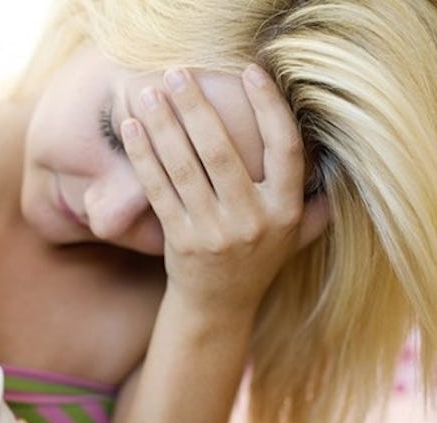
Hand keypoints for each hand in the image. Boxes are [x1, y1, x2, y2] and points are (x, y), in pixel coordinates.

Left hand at [121, 65, 327, 313]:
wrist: (218, 306)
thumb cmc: (258, 259)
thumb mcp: (296, 236)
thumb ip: (314, 202)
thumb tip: (335, 161)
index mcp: (286, 210)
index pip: (285, 148)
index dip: (269, 107)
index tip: (250, 71)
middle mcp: (253, 220)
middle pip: (222, 152)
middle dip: (197, 108)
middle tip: (178, 74)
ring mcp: (214, 232)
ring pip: (185, 168)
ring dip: (164, 126)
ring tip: (149, 93)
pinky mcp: (180, 241)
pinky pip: (159, 191)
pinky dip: (144, 158)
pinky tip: (133, 130)